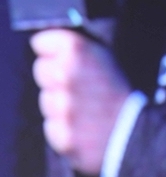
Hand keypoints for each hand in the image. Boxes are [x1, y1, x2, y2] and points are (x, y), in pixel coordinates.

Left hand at [30, 29, 131, 175]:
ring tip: (84, 108)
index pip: (40, 43)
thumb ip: (74, 50)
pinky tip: (81, 126)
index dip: (50, 51)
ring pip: (46, 98)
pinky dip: (63, 127)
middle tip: (77, 85)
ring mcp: (62, 105)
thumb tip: (43, 44)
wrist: (136, 133)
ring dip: (59, 104)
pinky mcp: (61, 132)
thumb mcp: (103, 57)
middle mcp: (65, 74)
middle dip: (53, 76)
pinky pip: (51, 124)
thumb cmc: (118, 91)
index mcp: (76, 49)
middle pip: (41, 69)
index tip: (58, 56)